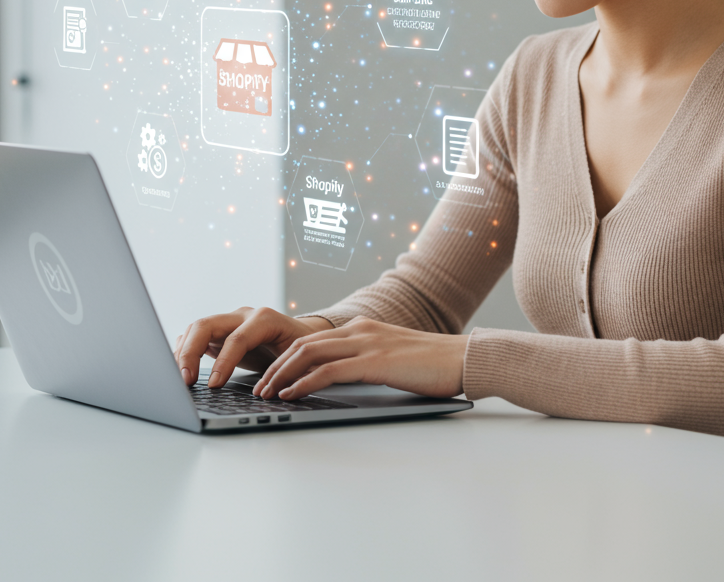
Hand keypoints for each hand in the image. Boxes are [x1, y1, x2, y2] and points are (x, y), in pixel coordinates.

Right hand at [174, 307, 333, 387]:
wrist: (303, 337)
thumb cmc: (303, 350)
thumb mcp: (299, 360)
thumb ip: (285, 373)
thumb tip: (269, 395)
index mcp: (265, 319)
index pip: (237, 338)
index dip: (223, 363)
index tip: (214, 386)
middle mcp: (243, 315)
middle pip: (206, 325)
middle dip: (191, 352)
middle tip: (185, 381)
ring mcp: (229, 321)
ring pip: (196, 328)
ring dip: (184, 352)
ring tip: (180, 379)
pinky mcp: (220, 332)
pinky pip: (195, 335)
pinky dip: (185, 350)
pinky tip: (182, 369)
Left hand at [252, 316, 468, 400]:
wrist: (463, 358)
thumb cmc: (433, 364)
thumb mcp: (392, 357)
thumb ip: (367, 360)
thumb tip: (342, 379)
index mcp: (363, 327)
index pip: (313, 339)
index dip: (287, 357)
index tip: (271, 376)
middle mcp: (360, 329)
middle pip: (304, 344)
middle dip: (276, 366)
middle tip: (259, 387)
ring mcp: (367, 342)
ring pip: (309, 354)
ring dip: (282, 375)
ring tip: (267, 393)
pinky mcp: (374, 361)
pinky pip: (328, 371)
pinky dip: (304, 383)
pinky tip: (291, 395)